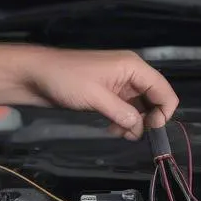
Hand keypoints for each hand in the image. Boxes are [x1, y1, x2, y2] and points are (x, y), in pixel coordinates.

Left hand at [21, 48, 178, 139]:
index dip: (163, 112)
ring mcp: (119, 84)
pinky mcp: (108, 94)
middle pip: (154, 100)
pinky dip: (124, 122)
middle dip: (148, 120)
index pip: (164, 90)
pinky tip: (113, 129)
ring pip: (141, 108)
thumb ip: (122, 113)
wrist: (36, 75)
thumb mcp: (95, 97)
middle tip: (132, 134)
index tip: (151, 130)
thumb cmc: (65, 79)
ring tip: (119, 133)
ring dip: (134, 124)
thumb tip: (141, 127)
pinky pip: (126, 110)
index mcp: (133, 66)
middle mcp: (130, 74)